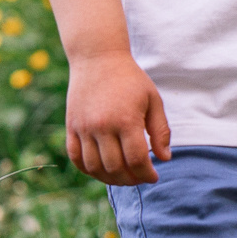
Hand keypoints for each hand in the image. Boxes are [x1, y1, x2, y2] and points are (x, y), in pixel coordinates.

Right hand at [64, 51, 170, 185]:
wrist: (97, 58)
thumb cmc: (130, 79)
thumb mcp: (153, 100)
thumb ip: (160, 130)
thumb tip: (165, 158)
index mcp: (126, 120)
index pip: (137, 160)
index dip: (147, 174)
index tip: (154, 176)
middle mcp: (102, 126)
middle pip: (115, 168)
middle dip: (131, 179)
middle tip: (140, 177)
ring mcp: (83, 128)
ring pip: (94, 168)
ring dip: (110, 179)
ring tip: (123, 176)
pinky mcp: (71, 127)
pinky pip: (76, 158)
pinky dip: (88, 170)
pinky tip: (102, 170)